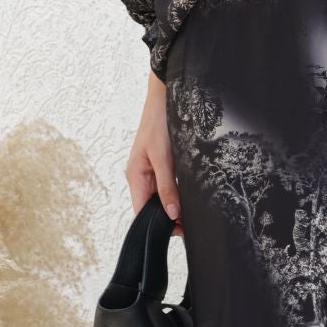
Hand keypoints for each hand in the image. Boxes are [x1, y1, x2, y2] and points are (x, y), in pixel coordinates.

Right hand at [125, 69, 182, 225]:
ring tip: (190, 214)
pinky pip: (167, 184)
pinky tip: (188, 196)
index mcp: (135, 176)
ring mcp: (150, 169)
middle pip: (151, 206)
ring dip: (174, 205)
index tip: (177, 232)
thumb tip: (171, 213)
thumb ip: (167, 187)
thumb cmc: (159, 121)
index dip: (157, 225)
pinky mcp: (161, 162)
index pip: (142, 211)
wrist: (165, 94)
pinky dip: (177, 192)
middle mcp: (140, 175)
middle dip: (168, 217)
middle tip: (189, 225)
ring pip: (161, 196)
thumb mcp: (164, 157)